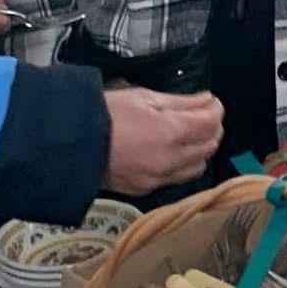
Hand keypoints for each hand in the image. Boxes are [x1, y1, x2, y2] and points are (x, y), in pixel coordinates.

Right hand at [102, 88, 223, 195]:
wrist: (70, 145)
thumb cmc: (105, 114)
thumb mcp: (143, 97)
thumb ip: (180, 102)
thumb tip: (206, 101)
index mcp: (171, 132)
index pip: (211, 122)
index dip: (215, 109)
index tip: (211, 102)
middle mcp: (170, 160)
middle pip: (210, 145)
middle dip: (212, 128)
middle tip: (202, 115)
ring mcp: (158, 179)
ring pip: (198, 167)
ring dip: (201, 149)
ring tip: (189, 135)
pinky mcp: (146, 190)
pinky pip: (177, 178)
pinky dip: (183, 165)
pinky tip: (172, 152)